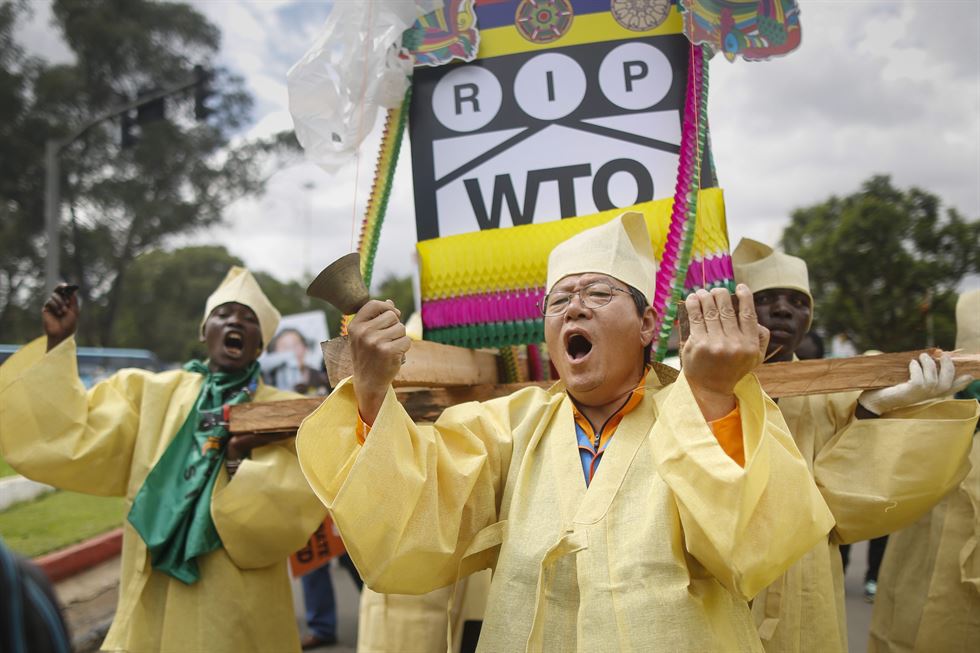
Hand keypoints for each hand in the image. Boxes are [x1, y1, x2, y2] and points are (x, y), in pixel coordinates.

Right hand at [42, 284, 79, 350]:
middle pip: (57, 291)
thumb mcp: (74, 311)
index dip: (63, 287)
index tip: (66, 285)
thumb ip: (73, 300)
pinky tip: (58, 313)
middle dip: (62, 293)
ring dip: (60, 302)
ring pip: (54, 296)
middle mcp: (58, 302)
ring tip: (64, 311)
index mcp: (66, 302)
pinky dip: (55, 306)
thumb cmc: (70, 323)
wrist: (62, 332)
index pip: (63, 291)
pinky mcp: (46, 309)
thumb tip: (72, 290)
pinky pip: (49, 301)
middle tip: (66, 296)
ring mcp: (51, 305)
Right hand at [348, 299, 409, 423]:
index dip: (386, 308)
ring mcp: (375, 342)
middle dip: (395, 326)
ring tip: (390, 348)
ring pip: (401, 328)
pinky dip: (404, 348)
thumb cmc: (369, 356)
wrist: (368, 383)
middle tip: (387, 340)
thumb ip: (376, 318)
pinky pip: (407, 340)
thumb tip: (390, 303)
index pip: (374, 304)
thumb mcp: (366, 336)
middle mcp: (363, 332)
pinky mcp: (388, 351)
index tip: (391, 316)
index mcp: (354, 326)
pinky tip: (395, 356)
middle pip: (392, 316)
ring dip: (400, 338)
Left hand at [681, 285, 769, 420]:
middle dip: (720, 294)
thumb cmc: (733, 369)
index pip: (748, 314)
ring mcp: (716, 344)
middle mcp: (734, 344)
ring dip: (705, 296)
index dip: (745, 297)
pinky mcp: (699, 345)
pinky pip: (696, 318)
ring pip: (710, 311)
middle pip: (727, 309)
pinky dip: (694, 305)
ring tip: (703, 293)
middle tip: (716, 291)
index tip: (740, 287)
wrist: (710, 388)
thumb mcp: (755, 358)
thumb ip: (761, 338)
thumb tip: (757, 317)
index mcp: (750, 345)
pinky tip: (693, 298)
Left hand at [858, 352, 972, 415]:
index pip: (952, 389)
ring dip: (929, 364)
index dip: (963, 383)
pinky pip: (919, 378)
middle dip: (948, 367)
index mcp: (931, 394)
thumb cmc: (891, 388)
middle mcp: (929, 396)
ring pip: (933, 378)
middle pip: (947, 382)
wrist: (875, 400)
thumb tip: (932, 356)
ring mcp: (921, 395)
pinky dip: (917, 368)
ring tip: (922, 356)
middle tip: (942, 355)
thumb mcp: (910, 379)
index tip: (970, 375)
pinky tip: (911, 363)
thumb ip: (922, 372)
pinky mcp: (911, 392)